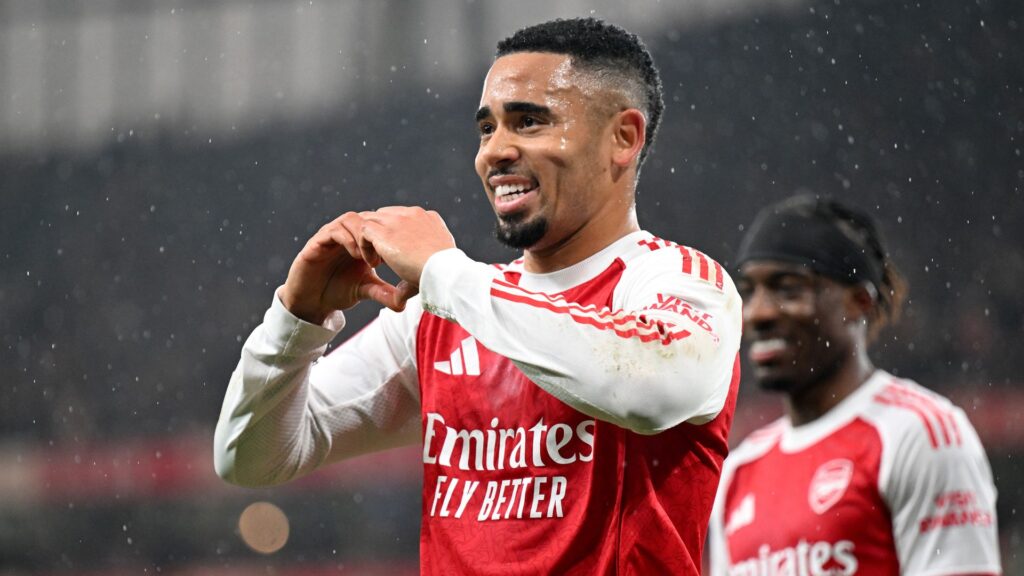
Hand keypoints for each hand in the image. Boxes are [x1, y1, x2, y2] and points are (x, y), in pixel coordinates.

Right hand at [278, 212, 408, 323]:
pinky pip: (331, 231)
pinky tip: (356, 255)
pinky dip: (346, 239)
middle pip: (365, 216)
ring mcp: (330, 236)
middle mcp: (345, 234)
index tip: (398, 253)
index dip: (389, 233)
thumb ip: (383, 292)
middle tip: (385, 254)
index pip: (377, 224)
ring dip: (362, 234)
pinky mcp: (315, 243)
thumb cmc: (337, 291)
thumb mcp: (365, 290)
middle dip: (377, 232)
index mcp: (359, 240)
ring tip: (369, 256)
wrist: (311, 302)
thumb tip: (403, 305)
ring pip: (349, 219)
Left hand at [360, 206, 456, 289]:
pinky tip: (372, 263)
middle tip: (381, 260)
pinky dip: (363, 245)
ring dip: (369, 240)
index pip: (400, 217)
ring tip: (374, 262)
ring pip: (372, 220)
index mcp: (427, 219)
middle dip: (379, 234)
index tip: (394, 256)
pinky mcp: (386, 231)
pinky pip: (363, 229)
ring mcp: (398, 220)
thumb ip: (412, 275)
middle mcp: (412, 214)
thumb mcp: (430, 268)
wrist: (444, 271)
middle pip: (384, 215)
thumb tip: (400, 300)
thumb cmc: (442, 274)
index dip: (392, 234)